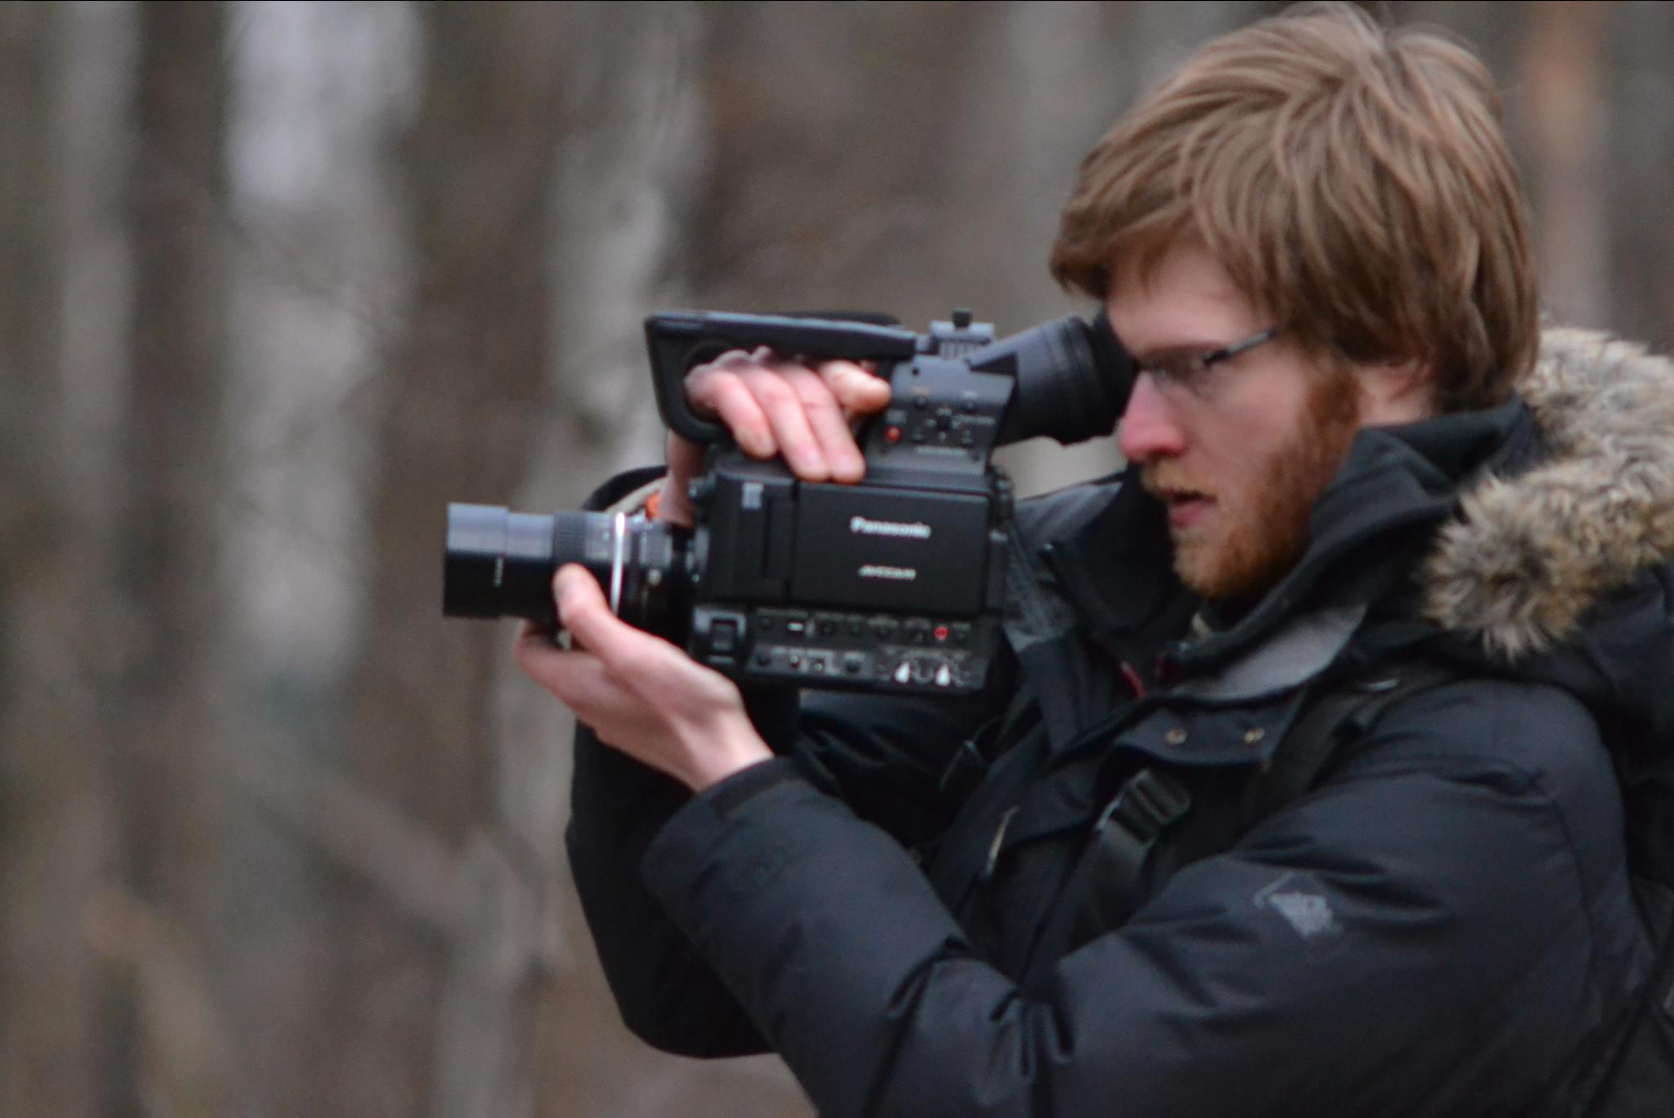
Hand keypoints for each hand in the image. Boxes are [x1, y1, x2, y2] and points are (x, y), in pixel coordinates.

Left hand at [515, 565, 772, 791]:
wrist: (719, 752)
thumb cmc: (682, 707)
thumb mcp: (631, 650)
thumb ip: (589, 615)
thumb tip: (563, 582)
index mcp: (574, 684)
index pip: (527, 650)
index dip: (534, 618)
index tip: (560, 597)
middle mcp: (585, 703)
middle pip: (560, 658)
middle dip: (577, 623)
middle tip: (606, 598)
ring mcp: (610, 715)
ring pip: (592, 670)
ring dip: (605, 642)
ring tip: (635, 619)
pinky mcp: (636, 721)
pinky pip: (619, 685)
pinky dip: (628, 663)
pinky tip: (657, 654)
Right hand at [655, 348, 891, 526]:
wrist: (706, 488)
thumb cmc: (760, 464)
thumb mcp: (807, 456)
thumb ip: (840, 443)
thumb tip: (869, 447)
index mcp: (807, 373)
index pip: (837, 370)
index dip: (857, 383)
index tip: (876, 398)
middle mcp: (776, 365)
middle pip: (811, 387)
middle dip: (832, 433)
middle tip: (845, 471)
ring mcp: (740, 370)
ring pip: (776, 391)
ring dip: (797, 435)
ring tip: (812, 472)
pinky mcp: (704, 383)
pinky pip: (727, 391)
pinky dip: (748, 420)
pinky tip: (761, 446)